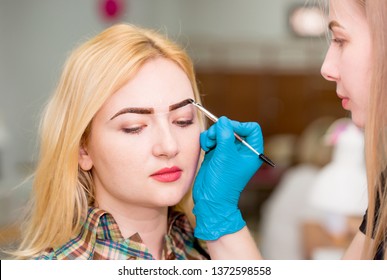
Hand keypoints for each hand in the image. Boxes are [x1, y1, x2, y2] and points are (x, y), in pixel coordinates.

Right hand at [193, 116, 263, 239]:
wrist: (210, 198)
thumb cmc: (223, 181)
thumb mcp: (226, 155)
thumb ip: (225, 135)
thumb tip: (224, 120)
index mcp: (252, 152)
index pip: (251, 128)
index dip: (239, 126)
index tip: (227, 130)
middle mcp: (241, 151)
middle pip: (233, 128)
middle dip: (221, 130)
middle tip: (213, 138)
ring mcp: (228, 152)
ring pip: (220, 132)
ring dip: (212, 135)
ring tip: (208, 145)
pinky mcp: (216, 154)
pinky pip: (212, 139)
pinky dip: (207, 140)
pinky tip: (205, 147)